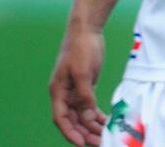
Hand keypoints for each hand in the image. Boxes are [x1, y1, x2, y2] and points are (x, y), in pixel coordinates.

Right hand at [50, 26, 106, 145]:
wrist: (87, 30)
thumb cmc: (82, 48)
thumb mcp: (84, 73)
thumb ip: (85, 96)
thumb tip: (88, 118)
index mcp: (58, 91)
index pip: (61, 118)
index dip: (70, 132)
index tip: (81, 143)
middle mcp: (64, 94)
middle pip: (73, 119)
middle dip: (84, 132)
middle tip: (99, 142)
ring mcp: (75, 90)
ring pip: (82, 114)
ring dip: (92, 126)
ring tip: (105, 135)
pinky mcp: (85, 86)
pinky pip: (89, 106)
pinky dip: (96, 114)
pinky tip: (106, 121)